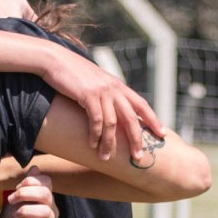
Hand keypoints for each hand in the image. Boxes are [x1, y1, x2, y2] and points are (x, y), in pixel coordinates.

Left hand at [0, 172, 56, 217]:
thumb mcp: (16, 201)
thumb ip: (26, 186)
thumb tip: (35, 167)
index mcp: (46, 199)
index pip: (47, 182)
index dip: (30, 182)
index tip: (16, 189)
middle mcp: (52, 211)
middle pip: (46, 195)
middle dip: (25, 194)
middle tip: (10, 200)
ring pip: (45, 212)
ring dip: (25, 210)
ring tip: (13, 215)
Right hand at [44, 49, 161, 159]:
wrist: (55, 60)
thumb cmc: (72, 73)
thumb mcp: (95, 82)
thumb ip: (105, 94)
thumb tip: (109, 109)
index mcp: (119, 86)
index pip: (142, 105)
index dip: (153, 120)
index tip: (162, 134)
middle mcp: (114, 88)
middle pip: (132, 118)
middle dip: (136, 139)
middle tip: (138, 157)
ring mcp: (102, 91)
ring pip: (112, 123)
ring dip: (109, 143)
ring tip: (105, 158)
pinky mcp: (88, 94)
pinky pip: (96, 119)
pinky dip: (95, 134)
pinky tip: (92, 145)